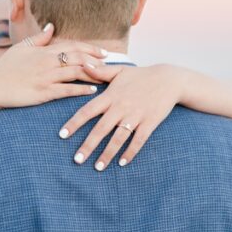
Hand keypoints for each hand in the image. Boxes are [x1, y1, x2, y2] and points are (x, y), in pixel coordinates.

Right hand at [0, 24, 107, 108]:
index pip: (72, 46)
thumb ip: (39, 39)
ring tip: (106, 77)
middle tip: (111, 64)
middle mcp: (47, 62)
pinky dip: (80, 90)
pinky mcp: (43, 92)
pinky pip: (66, 90)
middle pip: (78, 57)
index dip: (90, 49)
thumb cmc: (5, 68)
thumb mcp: (21, 48)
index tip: (104, 52)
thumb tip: (51, 26)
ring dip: (93, 74)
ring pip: (75, 72)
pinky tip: (92, 91)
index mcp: (44, 51)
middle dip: (97, 60)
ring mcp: (45, 77)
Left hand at [59, 64, 178, 170]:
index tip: (62, 135)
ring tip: (98, 167)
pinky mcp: (150, 122)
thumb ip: (100, 71)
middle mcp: (121, 107)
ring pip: (118, 138)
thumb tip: (82, 64)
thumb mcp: (120, 70)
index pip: (88, 110)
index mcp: (111, 95)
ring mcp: (136, 116)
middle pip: (101, 129)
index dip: (74, 123)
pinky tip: (122, 163)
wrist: (169, 79)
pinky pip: (138, 140)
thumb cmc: (142, 75)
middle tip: (77, 160)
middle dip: (88, 146)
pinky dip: (130, 152)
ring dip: (107, 154)